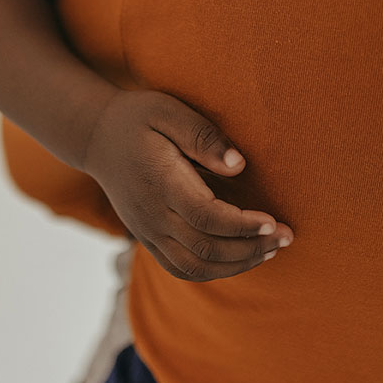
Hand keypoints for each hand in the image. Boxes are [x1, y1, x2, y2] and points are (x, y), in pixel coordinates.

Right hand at [82, 89, 291, 281]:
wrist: (96, 137)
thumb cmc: (138, 119)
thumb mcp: (169, 111)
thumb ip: (203, 136)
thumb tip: (238, 165)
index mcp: (160, 183)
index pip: (206, 218)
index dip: (243, 226)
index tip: (275, 222)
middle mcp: (152, 215)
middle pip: (205, 249)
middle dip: (251, 249)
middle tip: (286, 237)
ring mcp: (147, 232)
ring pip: (194, 267)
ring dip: (236, 266)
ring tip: (270, 251)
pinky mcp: (147, 239)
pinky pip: (181, 269)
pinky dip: (213, 271)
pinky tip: (240, 259)